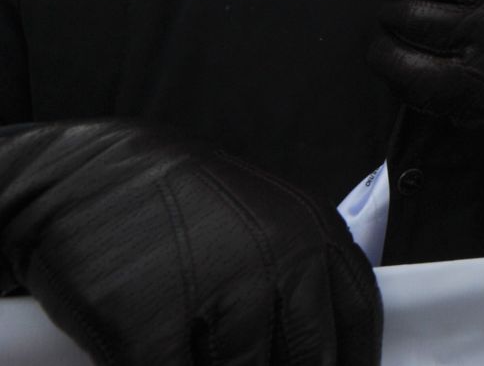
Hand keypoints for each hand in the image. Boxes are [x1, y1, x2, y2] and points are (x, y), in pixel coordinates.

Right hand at [0, 120, 380, 365]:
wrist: (86, 175)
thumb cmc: (177, 204)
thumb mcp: (266, 220)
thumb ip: (300, 278)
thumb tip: (322, 349)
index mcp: (314, 236)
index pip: (358, 320)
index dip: (352, 361)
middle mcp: (278, 265)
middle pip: (311, 358)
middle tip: (252, 356)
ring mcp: (219, 298)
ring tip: (206, 345)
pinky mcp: (153, 333)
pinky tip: (171, 354)